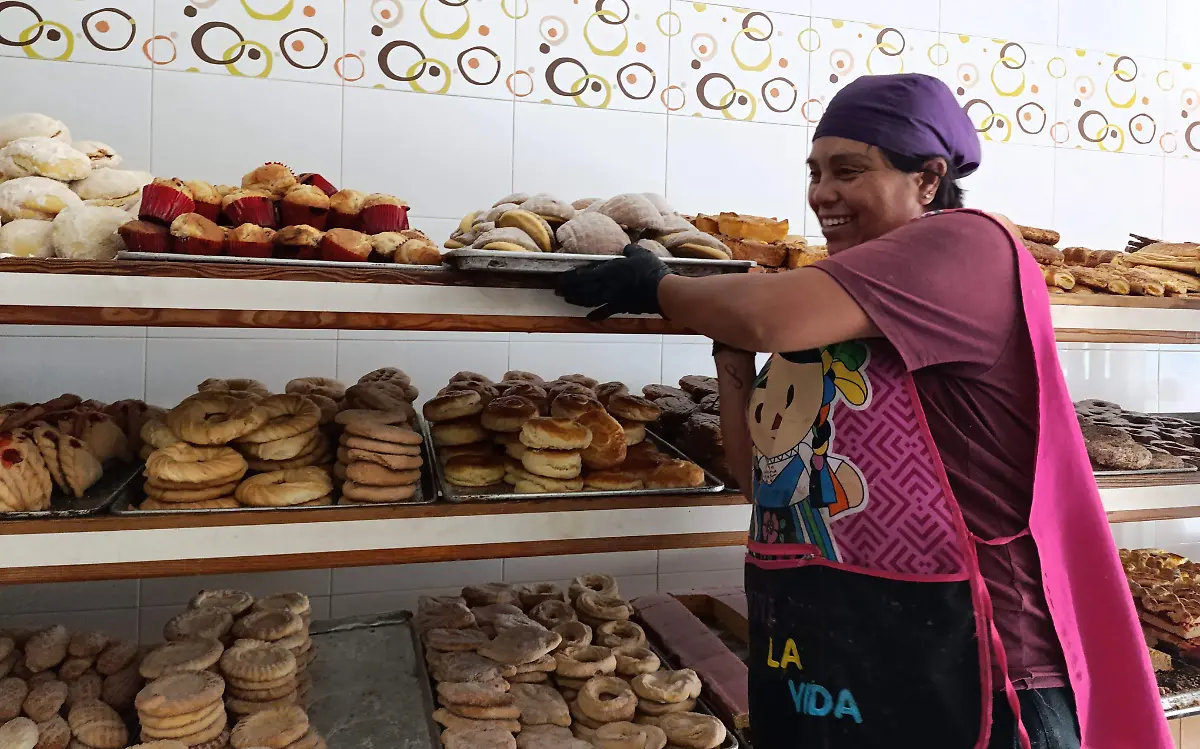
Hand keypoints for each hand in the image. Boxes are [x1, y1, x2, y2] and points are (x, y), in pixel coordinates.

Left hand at [556, 244, 672, 319]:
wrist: (660, 291)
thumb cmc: (649, 270)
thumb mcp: (640, 253)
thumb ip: (630, 250)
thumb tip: (627, 248)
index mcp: (607, 271)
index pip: (583, 275)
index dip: (570, 278)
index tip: (560, 278)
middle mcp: (605, 286)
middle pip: (582, 289)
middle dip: (568, 290)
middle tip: (557, 291)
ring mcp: (611, 298)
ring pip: (589, 300)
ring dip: (576, 300)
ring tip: (567, 300)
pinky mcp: (620, 307)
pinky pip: (604, 312)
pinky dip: (595, 315)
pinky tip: (588, 318)